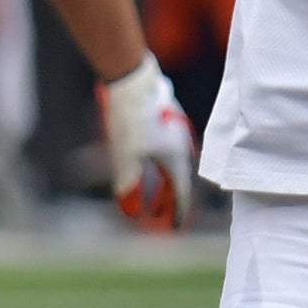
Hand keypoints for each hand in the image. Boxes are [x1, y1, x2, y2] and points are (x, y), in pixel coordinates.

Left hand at [100, 53, 195, 229]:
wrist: (133, 78)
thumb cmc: (132, 118)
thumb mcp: (126, 157)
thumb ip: (129, 186)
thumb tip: (132, 214)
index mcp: (177, 158)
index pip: (180, 194)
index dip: (175, 214)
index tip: (173, 229)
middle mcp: (181, 146)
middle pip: (176, 181)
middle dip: (167, 201)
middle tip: (159, 218)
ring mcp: (175, 132)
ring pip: (171, 166)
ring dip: (162, 184)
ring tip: (154, 197)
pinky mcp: (166, 121)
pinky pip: (166, 152)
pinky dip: (159, 167)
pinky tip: (148, 167)